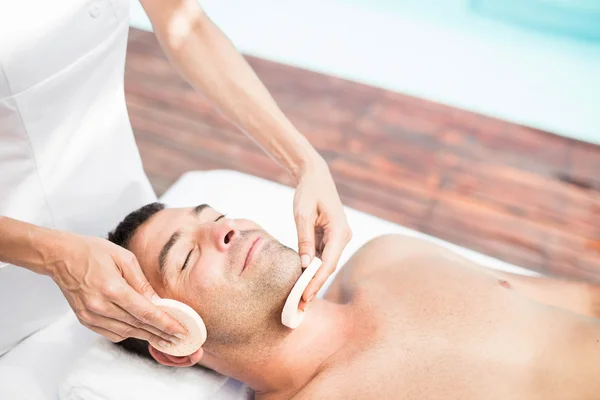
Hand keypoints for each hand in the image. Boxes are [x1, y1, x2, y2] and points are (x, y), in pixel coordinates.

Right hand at [47, 232, 185, 347]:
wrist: (61, 257)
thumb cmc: (93, 252)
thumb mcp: (124, 258)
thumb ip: (142, 282)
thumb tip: (158, 301)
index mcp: (112, 288)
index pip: (145, 312)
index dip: (165, 323)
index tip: (180, 330)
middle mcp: (100, 306)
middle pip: (137, 325)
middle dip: (161, 334)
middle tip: (178, 339)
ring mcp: (91, 315)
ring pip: (125, 332)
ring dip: (146, 336)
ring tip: (165, 339)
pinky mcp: (85, 320)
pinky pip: (112, 333)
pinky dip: (129, 333)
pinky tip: (141, 332)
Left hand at [293, 158, 351, 308]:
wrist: (315, 177)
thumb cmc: (308, 193)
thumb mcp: (302, 215)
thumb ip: (304, 239)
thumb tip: (304, 265)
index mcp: (339, 231)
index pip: (327, 263)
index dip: (315, 282)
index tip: (304, 297)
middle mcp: (344, 236)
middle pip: (328, 267)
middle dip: (314, 286)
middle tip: (300, 305)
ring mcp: (339, 238)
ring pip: (326, 264)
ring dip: (313, 279)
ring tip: (299, 299)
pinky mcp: (332, 238)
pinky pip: (323, 257)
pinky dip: (313, 269)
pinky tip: (302, 281)